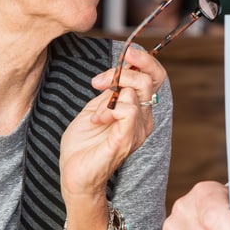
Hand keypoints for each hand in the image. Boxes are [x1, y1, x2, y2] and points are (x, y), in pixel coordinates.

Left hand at [60, 46, 165, 196]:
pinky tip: (97, 120)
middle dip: (125, 70)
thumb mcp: (96, 107)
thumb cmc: (83, 144)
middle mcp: (144, 118)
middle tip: (100, 80)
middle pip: (151, 79)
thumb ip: (110, 90)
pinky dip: (109, 109)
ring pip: (138, 91)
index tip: (125, 54)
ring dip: (111, 92)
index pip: (154, 77)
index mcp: (138, 109)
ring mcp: (138, 130)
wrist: (75, 175)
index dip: (143, 60)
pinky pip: (128, 111)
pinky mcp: (128, 139)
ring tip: (95, 112)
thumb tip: (119, 68)